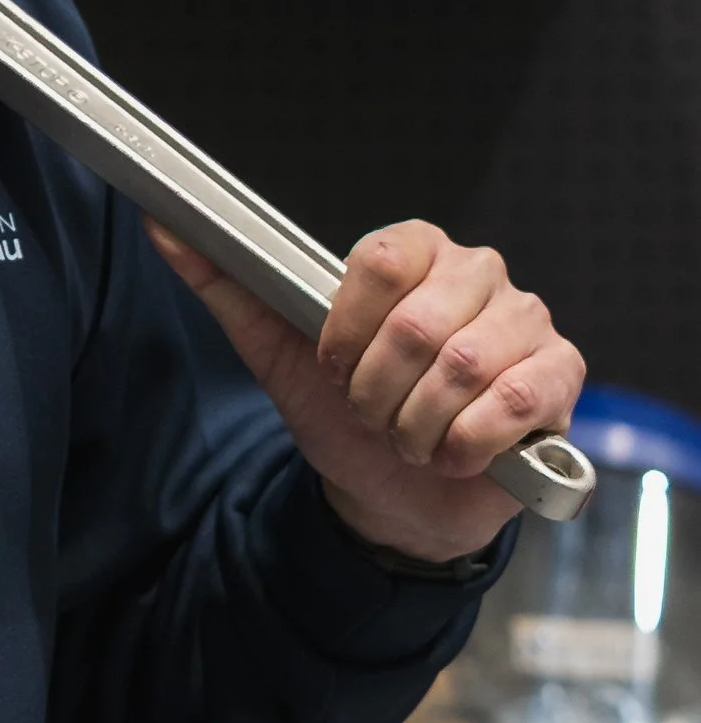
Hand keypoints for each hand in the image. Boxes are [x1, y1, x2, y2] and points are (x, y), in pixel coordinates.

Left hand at [151, 216, 583, 567]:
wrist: (391, 496)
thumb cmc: (342, 412)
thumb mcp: (277, 352)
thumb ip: (228, 284)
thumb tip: (162, 225)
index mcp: (415, 252)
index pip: (380, 259)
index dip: (346, 328)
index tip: (331, 364)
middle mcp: (477, 274)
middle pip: (417, 324)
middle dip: (376, 392)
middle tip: (372, 414)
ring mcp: (527, 322)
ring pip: (462, 367)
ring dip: (417, 425)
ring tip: (410, 436)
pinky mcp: (560, 376)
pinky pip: (516, 401)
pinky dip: (468, 442)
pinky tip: (456, 452)